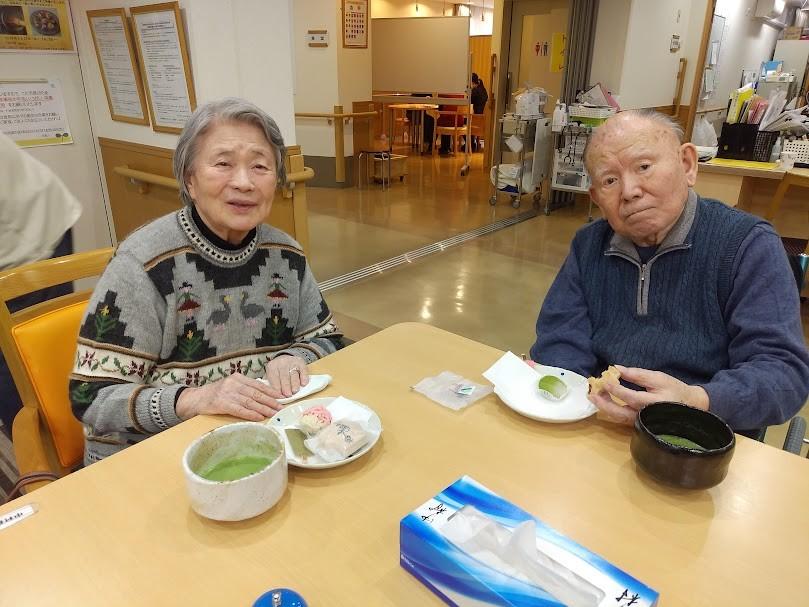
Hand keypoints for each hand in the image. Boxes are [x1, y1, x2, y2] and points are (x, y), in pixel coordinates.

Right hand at [175, 373, 283, 420]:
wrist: (195, 399)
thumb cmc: (215, 394)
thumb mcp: (231, 386)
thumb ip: (245, 389)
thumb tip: (265, 395)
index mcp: (237, 378)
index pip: (258, 385)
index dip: (271, 392)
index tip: (281, 398)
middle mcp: (233, 384)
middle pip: (256, 393)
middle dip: (270, 401)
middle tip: (281, 408)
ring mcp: (227, 393)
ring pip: (250, 401)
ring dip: (263, 408)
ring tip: (274, 413)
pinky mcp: (221, 403)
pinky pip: (240, 409)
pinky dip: (251, 414)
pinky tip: (259, 417)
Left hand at [264, 355, 308, 397]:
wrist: (284, 359)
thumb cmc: (277, 372)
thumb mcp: (270, 375)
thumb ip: (271, 384)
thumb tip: (275, 396)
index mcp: (272, 367)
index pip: (274, 377)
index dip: (276, 387)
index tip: (279, 395)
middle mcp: (282, 363)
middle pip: (284, 376)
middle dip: (286, 386)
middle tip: (288, 395)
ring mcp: (292, 362)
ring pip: (293, 373)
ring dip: (294, 383)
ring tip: (295, 391)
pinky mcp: (300, 362)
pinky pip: (303, 370)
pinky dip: (304, 377)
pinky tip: (303, 384)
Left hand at [587, 365, 708, 425]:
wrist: (689, 406)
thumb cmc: (673, 389)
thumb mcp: (658, 378)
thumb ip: (637, 374)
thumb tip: (616, 368)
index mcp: (654, 403)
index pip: (632, 398)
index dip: (617, 390)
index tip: (605, 380)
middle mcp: (647, 416)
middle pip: (621, 413)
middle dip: (604, 404)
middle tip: (592, 393)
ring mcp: (642, 422)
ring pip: (619, 418)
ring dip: (604, 407)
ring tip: (593, 396)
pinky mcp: (639, 424)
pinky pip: (622, 419)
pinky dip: (610, 410)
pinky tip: (602, 401)